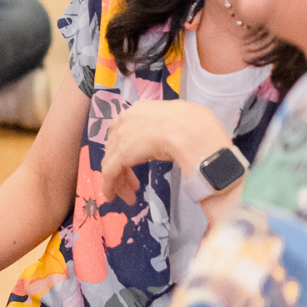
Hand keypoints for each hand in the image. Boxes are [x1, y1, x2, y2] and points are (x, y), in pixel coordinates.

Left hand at [99, 100, 230, 201]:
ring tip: (129, 196)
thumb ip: (170, 128)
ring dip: (120, 180)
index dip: (130, 148)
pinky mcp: (120, 155)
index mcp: (142, 110)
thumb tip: (177, 139)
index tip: (139, 162)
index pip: (128, 130)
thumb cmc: (196, 127)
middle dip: (124, 166)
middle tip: (134, 185)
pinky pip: (109, 172)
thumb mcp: (181, 122)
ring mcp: (121, 137)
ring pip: (113, 161)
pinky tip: (112, 197)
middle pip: (117, 146)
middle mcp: (126, 120)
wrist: (192, 132)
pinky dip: (109, 185)